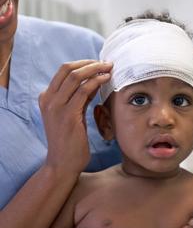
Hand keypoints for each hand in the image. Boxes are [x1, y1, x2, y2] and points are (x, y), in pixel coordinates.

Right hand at [39, 60, 112, 174]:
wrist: (62, 164)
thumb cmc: (70, 141)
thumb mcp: (73, 114)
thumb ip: (79, 98)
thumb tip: (94, 80)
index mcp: (47, 97)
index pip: (64, 71)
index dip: (84, 64)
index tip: (100, 64)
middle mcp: (48, 99)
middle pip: (68, 69)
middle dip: (90, 63)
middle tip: (107, 63)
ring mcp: (56, 106)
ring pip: (76, 76)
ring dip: (96, 69)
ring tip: (110, 69)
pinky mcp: (67, 115)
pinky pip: (83, 90)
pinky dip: (96, 81)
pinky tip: (107, 80)